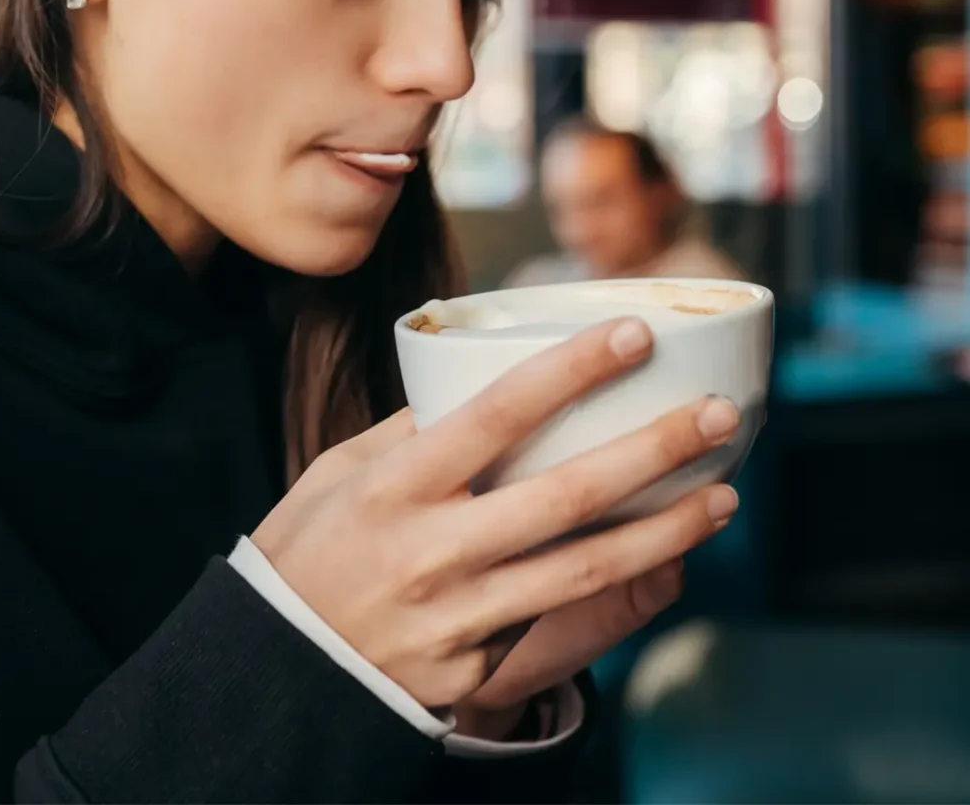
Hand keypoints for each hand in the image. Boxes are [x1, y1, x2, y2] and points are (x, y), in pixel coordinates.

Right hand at [251, 317, 739, 711]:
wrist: (279, 667)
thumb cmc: (306, 551)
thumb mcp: (336, 473)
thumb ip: (409, 431)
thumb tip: (471, 389)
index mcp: (393, 488)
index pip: (494, 414)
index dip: (570, 371)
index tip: (632, 335)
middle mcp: (431, 550)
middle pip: (564, 495)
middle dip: (652, 450)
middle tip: (715, 414)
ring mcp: (459, 616)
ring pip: (584, 567)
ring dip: (665, 530)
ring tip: (723, 496)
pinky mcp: (478, 665)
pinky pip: (558, 618)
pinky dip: (619, 587)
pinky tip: (664, 559)